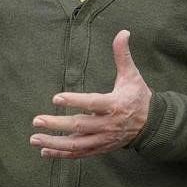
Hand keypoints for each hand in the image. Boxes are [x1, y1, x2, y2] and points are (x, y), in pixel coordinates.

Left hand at [29, 30, 152, 158]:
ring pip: (77, 144)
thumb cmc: (138, 97)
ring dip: (55, 143)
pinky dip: (62, 154)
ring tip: (34, 138)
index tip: (56, 98)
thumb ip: (123, 55)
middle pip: (80, 126)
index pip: (93, 103)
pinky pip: (79, 154)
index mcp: (115, 105)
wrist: (152, 125)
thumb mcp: (132, 75)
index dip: (75, 101)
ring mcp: (103, 139)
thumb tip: (123, 32)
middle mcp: (108, 124)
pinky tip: (44, 151)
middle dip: (57, 124)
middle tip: (37, 120)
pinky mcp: (100, 148)